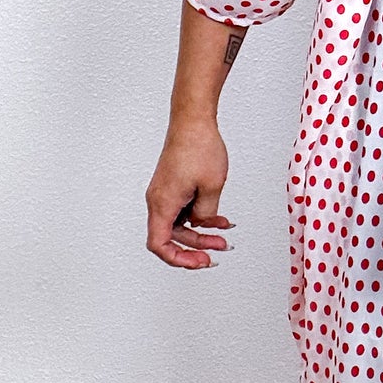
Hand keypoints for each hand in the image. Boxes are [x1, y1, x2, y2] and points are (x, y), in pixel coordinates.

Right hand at [145, 117, 232, 268]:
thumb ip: (206, 214)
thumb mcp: (212, 187)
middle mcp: (158, 200)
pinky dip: (200, 217)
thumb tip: (203, 225)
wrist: (193, 121)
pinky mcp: (172, 186)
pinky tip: (219, 219)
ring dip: (201, 233)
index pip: (159, 244)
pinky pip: (183, 210)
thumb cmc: (199, 147)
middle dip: (197, 247)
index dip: (178, 259)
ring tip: (224, 236)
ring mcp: (165, 193)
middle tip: (218, 251)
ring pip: (180, 224)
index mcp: (163, 203)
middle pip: (172, 237)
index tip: (199, 262)